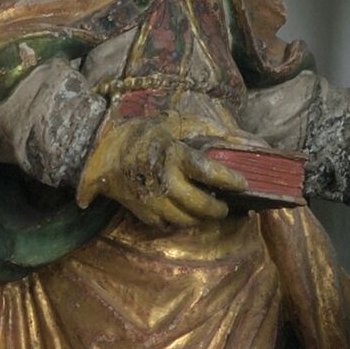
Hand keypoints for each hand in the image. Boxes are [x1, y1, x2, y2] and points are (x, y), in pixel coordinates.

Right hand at [79, 100, 258, 229]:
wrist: (102, 149)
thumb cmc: (145, 133)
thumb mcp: (177, 124)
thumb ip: (212, 131)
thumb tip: (248, 141)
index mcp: (174, 155)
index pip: (210, 172)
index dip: (230, 180)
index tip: (243, 183)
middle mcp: (164, 181)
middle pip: (201, 206)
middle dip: (218, 209)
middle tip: (225, 206)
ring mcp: (152, 199)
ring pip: (185, 220)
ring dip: (200, 218)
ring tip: (206, 211)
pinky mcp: (141, 210)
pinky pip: (166, 224)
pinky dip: (177, 221)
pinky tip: (183, 212)